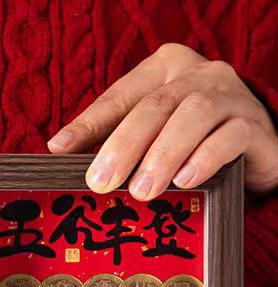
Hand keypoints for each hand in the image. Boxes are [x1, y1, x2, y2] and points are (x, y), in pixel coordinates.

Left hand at [48, 43, 277, 198]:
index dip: (88, 123)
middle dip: (123, 146)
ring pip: (193, 115)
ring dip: (162, 155)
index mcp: (163, 70)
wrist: (255, 147)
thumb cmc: (191, 139)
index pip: (119, 96)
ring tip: (141, 190)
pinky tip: (185, 180)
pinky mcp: (253, 124)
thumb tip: (58, 151)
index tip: (59, 148)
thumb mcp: (151, 133)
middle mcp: (197, 75)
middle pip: (154, 106)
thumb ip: (112, 137)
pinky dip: (205, 158)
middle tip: (100, 183)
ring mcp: (230, 96)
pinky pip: (230, 135)